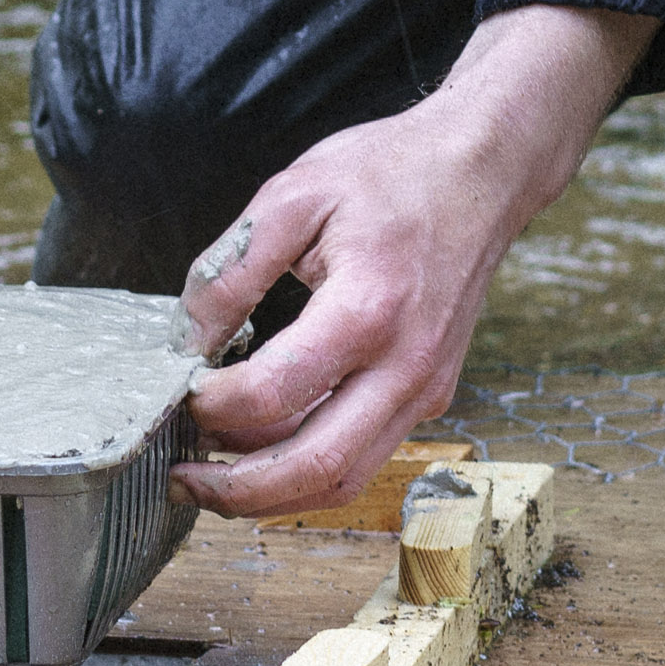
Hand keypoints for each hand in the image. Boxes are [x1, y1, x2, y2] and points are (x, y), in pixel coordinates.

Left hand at [174, 2, 647, 515]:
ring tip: (213, 478)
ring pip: (345, 478)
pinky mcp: (430, 394)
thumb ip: (231, 270)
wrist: (483, 171)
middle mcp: (406, 364)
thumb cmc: (393, 173)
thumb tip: (186, 340)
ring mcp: (426, 387)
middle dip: (237, 491)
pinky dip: (309, 468)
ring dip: (273, 494)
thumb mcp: (293, 195)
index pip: (274, 394)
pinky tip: (264, 446)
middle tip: (181, 479)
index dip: (214, 406)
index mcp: (367, 310)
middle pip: (316, 468)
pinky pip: (365, 454)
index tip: (182, 391)